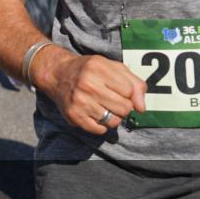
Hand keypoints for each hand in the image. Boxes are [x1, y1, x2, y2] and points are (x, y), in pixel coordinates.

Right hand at [31, 48, 146, 135]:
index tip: (119, 89)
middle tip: (112, 99)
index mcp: (98, 68)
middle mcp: (87, 84)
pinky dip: (101, 125)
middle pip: (124, 108)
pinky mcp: (73, 116)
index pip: (130, 91)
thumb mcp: (113, 67)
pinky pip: (100, 130)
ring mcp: (79, 101)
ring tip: (103, 106)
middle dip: (123, 106)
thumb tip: (141, 108)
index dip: (128, 92)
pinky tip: (94, 113)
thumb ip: (134, 84)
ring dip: (112, 116)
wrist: (58, 74)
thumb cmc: (89, 70)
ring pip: (113, 121)